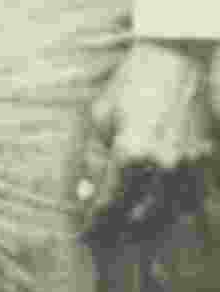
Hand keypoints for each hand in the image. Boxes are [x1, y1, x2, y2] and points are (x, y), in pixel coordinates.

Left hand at [79, 39, 213, 247]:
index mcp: (130, 154)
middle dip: (118, 227)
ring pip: (167, 214)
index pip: (109, 203)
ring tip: (128, 225)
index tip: (84, 233)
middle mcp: (162, 167)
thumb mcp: (100, 116)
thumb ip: (93, 159)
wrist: (174, 59)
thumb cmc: (130, 84)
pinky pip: (192, 200)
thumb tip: (87, 193)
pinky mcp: (205, 161)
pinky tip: (160, 209)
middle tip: (104, 232)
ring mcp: (188, 166)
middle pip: (138, 216)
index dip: (95, 222)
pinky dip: (175, 210)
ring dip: (145, 223)